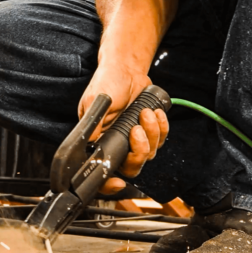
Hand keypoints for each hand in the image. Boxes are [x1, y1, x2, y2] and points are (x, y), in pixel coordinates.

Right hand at [78, 62, 168, 193]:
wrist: (126, 69)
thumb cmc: (107, 82)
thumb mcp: (96, 100)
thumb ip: (93, 123)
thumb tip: (89, 143)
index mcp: (98, 140)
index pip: (102, 169)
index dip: (108, 183)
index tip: (118, 183)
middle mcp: (116, 142)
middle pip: (131, 166)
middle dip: (139, 151)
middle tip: (137, 130)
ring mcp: (133, 138)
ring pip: (148, 153)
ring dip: (151, 133)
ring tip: (145, 113)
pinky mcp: (148, 131)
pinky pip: (160, 140)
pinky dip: (162, 127)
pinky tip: (155, 113)